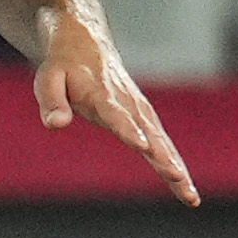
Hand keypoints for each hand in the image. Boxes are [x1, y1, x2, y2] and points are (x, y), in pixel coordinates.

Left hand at [36, 0, 199, 207]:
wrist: (86, 42)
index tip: (142, 146)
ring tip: (189, 196)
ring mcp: (140, 110)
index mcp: (103, 96)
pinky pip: (161, 143)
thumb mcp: (47, 79)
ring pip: (161, 143)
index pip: (117, 116)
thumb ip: (51, 101)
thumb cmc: (62, 65)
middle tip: (178, 178)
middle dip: (164, 158)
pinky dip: (173, 163)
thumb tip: (55, 126)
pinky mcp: (144, 116)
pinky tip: (184, 186)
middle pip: (149, 135)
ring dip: (176, 167)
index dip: (129, 131)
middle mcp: (128, 104)